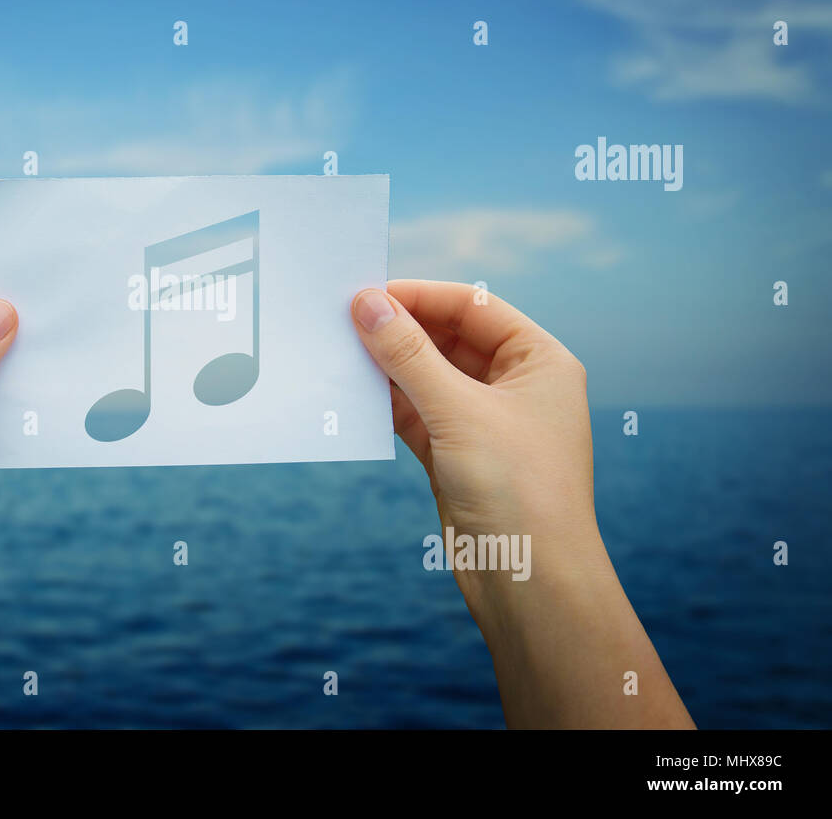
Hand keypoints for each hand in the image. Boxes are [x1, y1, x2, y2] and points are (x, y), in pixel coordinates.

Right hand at [351, 280, 691, 726]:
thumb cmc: (517, 489)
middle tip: (343, 320)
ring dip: (387, 366)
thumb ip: (408, 354)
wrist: (530, 583)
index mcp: (539, 362)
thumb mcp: (458, 410)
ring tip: (338, 351)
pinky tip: (350, 394)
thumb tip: (366, 304)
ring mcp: (485, 423)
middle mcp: (516, 387)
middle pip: (448, 339)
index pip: (474, 308)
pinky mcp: (457, 457)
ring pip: (427, 377)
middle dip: (399, 330)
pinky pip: (416, 414)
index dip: (421, 296)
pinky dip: (386, 403)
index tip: (367, 293)